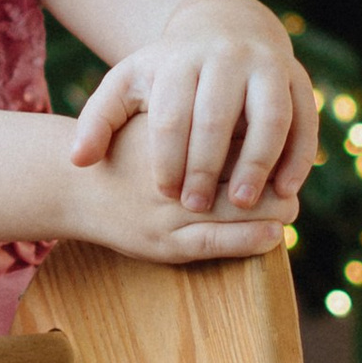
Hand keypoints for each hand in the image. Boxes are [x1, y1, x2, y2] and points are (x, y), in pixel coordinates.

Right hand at [62, 111, 300, 264]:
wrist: (70, 186)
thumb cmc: (120, 150)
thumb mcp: (150, 118)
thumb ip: (192, 118)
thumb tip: (249, 120)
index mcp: (174, 134)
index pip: (235, 134)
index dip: (265, 141)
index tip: (283, 146)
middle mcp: (175, 172)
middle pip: (242, 171)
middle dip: (272, 179)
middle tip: (291, 184)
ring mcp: (169, 212)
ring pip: (237, 209)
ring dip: (271, 211)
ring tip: (289, 209)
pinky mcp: (166, 244)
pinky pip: (217, 242)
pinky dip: (251, 239)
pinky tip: (273, 235)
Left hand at [69, 0, 319, 214]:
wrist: (224, 27)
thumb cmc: (170, 70)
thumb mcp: (128, 83)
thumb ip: (99, 119)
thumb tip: (78, 160)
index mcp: (182, 59)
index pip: (173, 114)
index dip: (168, 157)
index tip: (164, 193)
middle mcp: (228, 57)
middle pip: (218, 117)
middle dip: (207, 166)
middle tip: (196, 207)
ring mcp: (268, 65)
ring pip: (269, 116)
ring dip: (259, 162)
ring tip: (244, 203)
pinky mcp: (299, 79)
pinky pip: (305, 119)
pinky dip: (298, 155)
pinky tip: (285, 189)